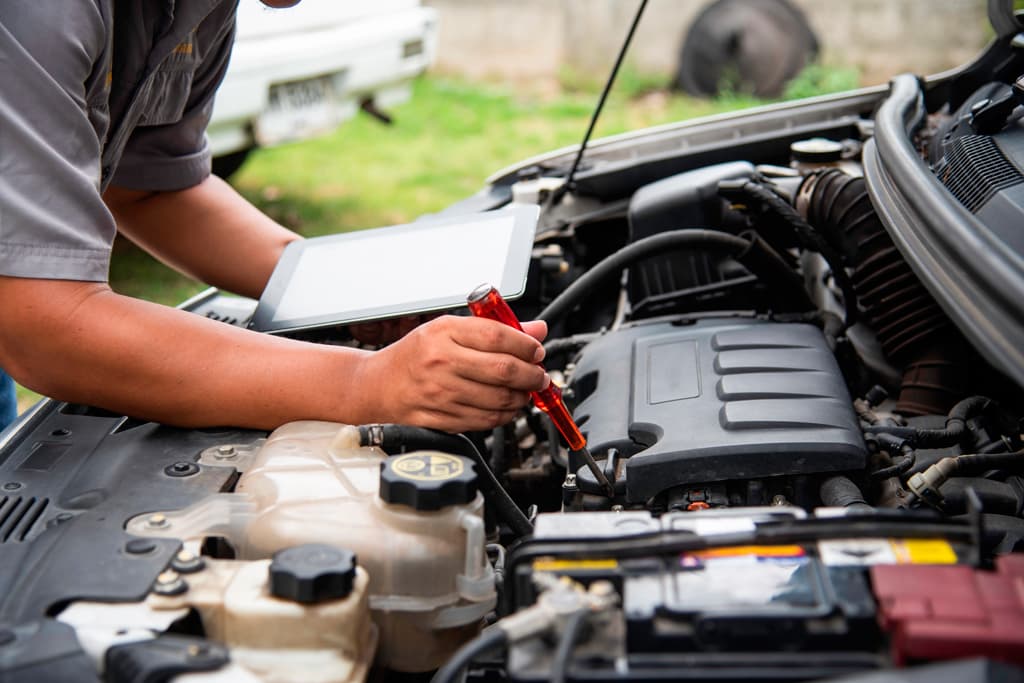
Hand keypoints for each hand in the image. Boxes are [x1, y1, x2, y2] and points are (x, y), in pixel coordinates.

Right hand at [353, 315, 548, 432]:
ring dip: (521, 397)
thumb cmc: (415, 354)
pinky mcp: (442, 418)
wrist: (378, 385)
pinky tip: (506, 406)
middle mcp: (441, 362)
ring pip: (499, 399)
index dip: (526, 345)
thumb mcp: (449, 330)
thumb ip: (494, 329)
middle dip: (532, 375)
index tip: (536, 351)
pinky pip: (485, 420)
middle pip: (503, 369)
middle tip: (539, 375)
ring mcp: (441, 393)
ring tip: (524, 391)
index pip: (497, 336)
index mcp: (444, 333)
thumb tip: (536, 330)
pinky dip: (504, 415)